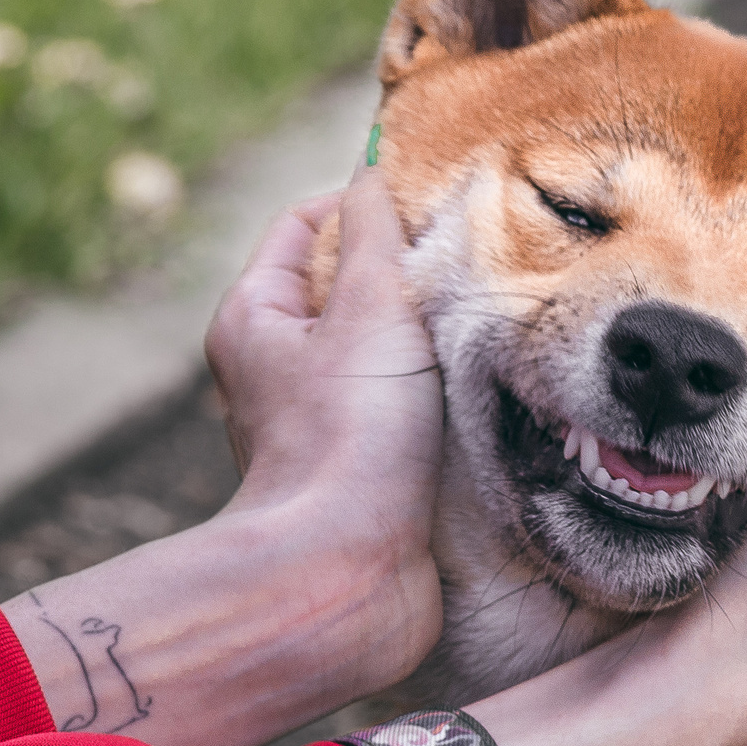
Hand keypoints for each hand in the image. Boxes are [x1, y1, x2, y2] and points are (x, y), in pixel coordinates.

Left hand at [4, 170, 449, 745]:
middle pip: (353, 287)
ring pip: (389, 351)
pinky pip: (411, 408)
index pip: (308, 225)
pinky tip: (488, 391)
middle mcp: (281, 367)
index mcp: (257, 317)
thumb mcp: (369, 309)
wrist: (348, 576)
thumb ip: (379, 233)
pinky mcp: (367, 470)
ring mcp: (325, 421)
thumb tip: (378, 169)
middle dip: (414, 272)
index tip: (433, 204)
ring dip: (438, 339)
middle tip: (478, 263)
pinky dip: (447, 394)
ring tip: (490, 326)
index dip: (368, 204)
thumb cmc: (347, 440)